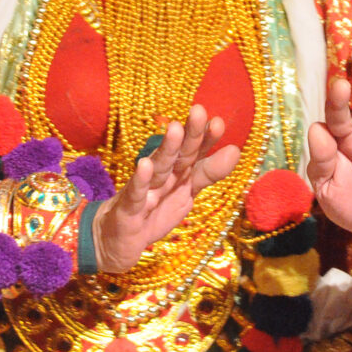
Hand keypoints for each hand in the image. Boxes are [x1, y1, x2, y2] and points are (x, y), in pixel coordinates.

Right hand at [93, 106, 239, 272]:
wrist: (116, 240)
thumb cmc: (154, 210)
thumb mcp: (186, 192)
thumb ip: (208, 172)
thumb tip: (236, 150)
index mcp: (178, 171)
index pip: (195, 152)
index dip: (207, 139)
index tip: (218, 123)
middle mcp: (162, 175)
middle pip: (179, 154)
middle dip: (190, 135)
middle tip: (199, 111)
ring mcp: (145, 190)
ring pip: (159, 168)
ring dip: (167, 149)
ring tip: (175, 128)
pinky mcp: (129, 209)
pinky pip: (136, 193)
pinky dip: (141, 180)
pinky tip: (145, 165)